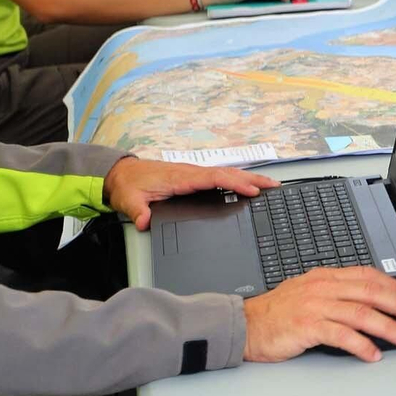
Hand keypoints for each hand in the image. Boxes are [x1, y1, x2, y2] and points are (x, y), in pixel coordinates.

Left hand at [103, 156, 278, 230]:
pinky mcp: (193, 178)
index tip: (252, 190)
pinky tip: (246, 186)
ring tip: (269, 185)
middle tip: (274, 186)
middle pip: (228, 173)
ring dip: (249, 178)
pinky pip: (220, 177)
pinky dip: (237, 180)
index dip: (235, 183)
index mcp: (181, 178)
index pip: (214, 178)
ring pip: (227, 174)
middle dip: (252, 178)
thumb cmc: (128, 185)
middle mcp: (191, 173)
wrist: (120, 174)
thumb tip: (146, 223)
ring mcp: (194, 174)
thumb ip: (138, 212)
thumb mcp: (129, 200)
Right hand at [241, 267, 395, 362]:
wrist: (244, 324)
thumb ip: (336, 292)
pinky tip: (373, 354)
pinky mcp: (307, 327)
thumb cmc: (276, 312)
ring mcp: (316, 306)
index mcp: (327, 277)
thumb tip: (368, 302)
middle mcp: (324, 288)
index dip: (394, 287)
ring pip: (362, 313)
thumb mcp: (308, 291)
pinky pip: (342, 335)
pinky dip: (361, 345)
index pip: (369, 276)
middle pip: (371, 292)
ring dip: (387, 327)